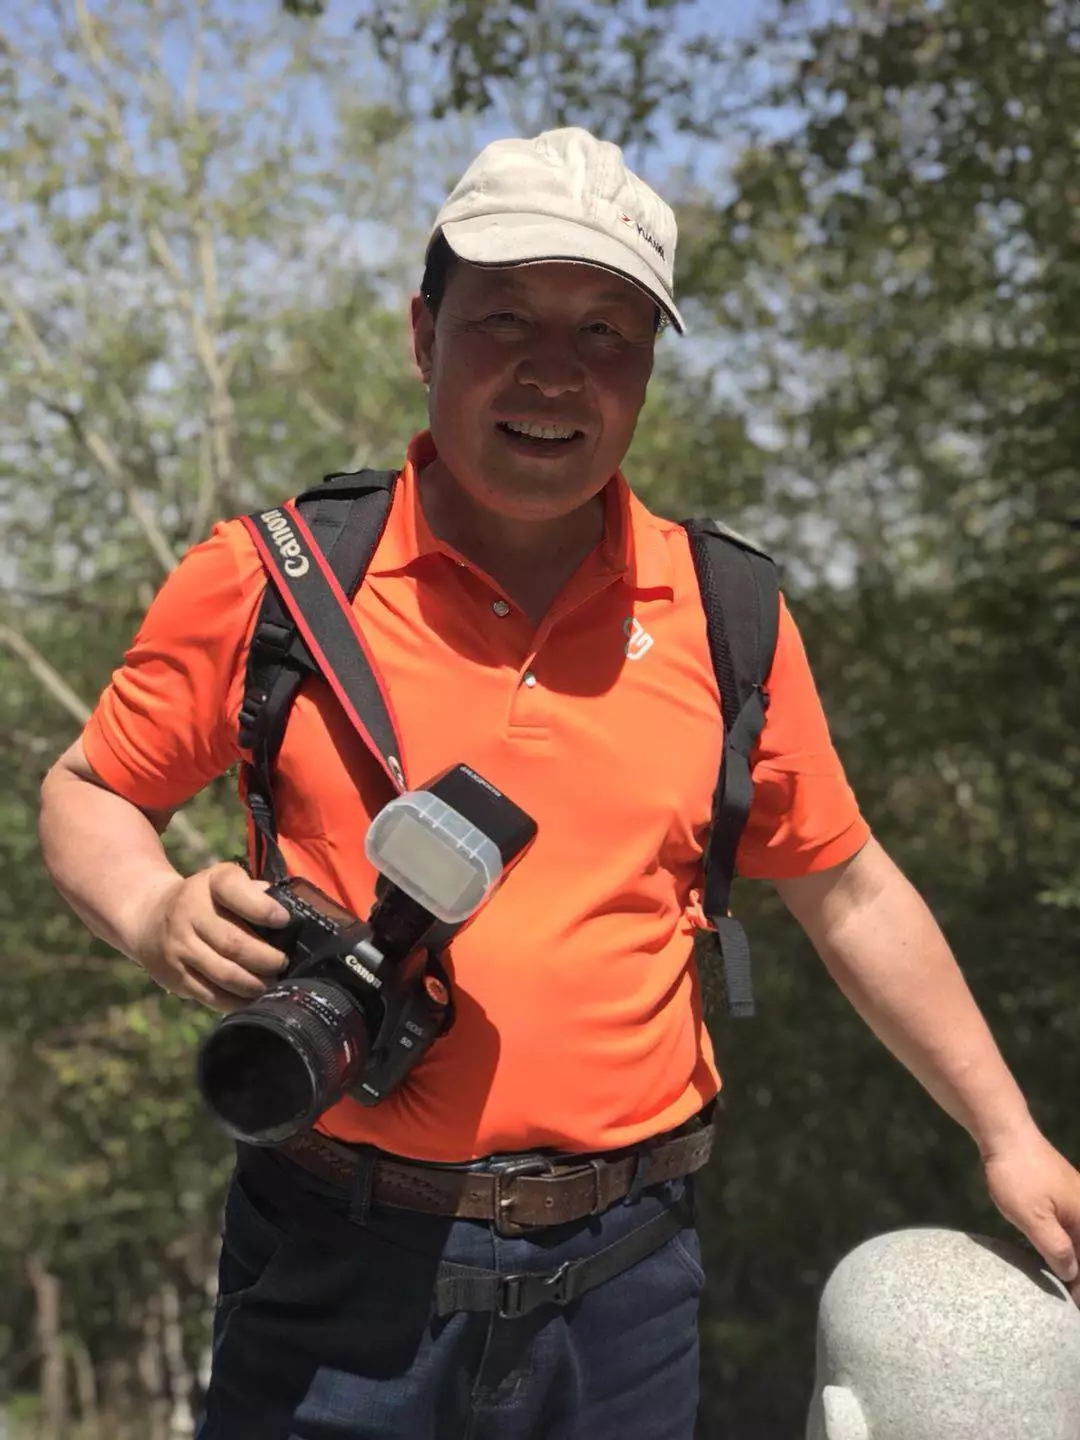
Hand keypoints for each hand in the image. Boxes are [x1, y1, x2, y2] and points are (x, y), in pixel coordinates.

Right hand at [136, 862, 291, 1012]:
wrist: (149, 917)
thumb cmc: (204, 900)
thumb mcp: (223, 882)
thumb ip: (252, 892)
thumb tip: (287, 907)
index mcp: (209, 884)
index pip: (234, 891)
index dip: (262, 908)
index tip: (284, 920)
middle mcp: (189, 913)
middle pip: (234, 942)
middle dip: (266, 958)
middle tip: (283, 964)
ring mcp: (179, 947)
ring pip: (224, 973)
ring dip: (254, 984)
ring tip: (271, 984)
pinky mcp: (174, 976)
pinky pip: (210, 994)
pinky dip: (235, 1001)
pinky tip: (252, 999)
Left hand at [982, 1125, 1079, 1302]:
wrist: (1005, 1133)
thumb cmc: (1020, 1176)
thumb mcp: (1034, 1219)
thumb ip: (1056, 1250)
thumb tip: (1072, 1274)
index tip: (1074, 1307)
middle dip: (1079, 1274)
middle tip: (1069, 1301)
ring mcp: (1073, 1200)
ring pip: (1078, 1239)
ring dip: (1073, 1262)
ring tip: (1065, 1287)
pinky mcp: (1059, 1195)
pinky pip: (1068, 1228)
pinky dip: (1065, 1246)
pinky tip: (1053, 1258)